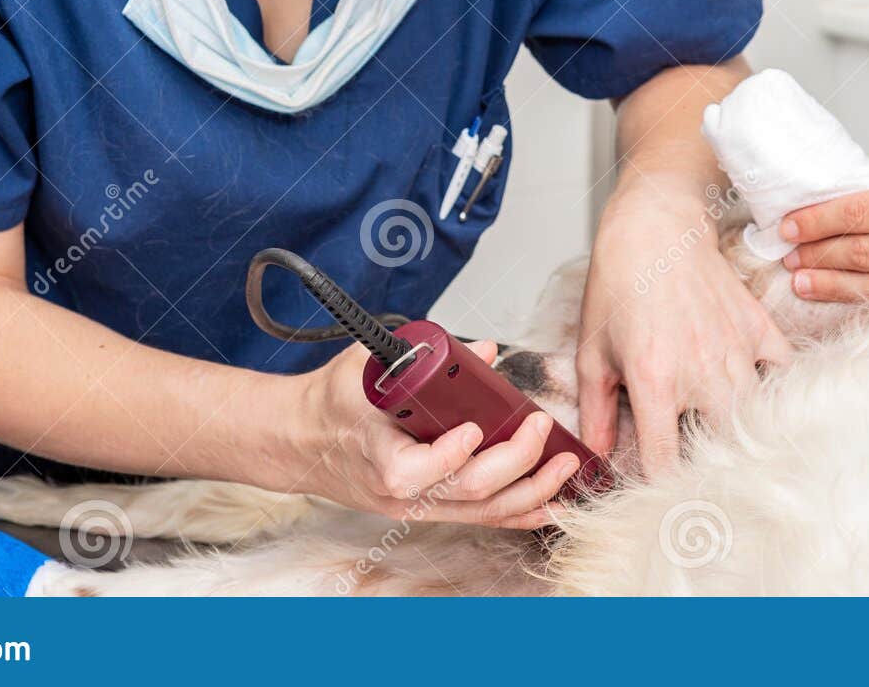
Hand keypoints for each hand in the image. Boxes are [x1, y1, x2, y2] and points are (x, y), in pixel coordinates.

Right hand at [281, 341, 580, 529]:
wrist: (301, 442)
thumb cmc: (333, 403)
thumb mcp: (366, 366)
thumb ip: (419, 354)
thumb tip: (485, 351)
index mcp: (377, 455)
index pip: (416, 471)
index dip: (451, 454)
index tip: (475, 428)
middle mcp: (400, 493)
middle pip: (466, 491)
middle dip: (515, 461)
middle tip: (541, 426)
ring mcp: (418, 507)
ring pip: (483, 511)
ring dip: (532, 490)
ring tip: (567, 465)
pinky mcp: (431, 510)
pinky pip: (483, 518)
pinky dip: (522, 512)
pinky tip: (553, 503)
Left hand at [576, 179, 793, 474]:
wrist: (655, 229)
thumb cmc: (618, 287)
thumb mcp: (591, 352)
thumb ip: (596, 411)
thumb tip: (598, 456)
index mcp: (655, 381)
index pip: (665, 462)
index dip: (661, 489)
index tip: (661, 499)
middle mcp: (701, 372)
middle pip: (721, 449)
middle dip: (711, 470)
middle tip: (702, 476)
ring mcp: (736, 351)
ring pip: (755, 418)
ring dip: (743, 435)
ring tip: (732, 445)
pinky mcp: (758, 330)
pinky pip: (784, 375)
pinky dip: (777, 391)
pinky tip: (762, 399)